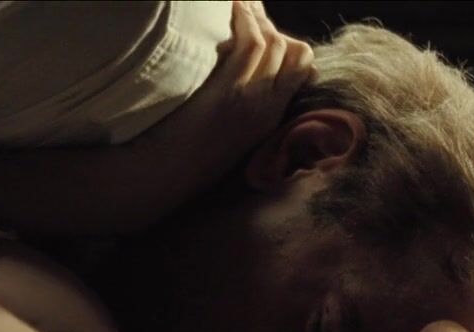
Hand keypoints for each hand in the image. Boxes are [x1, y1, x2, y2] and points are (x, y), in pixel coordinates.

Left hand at [139, 1, 314, 196]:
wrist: (170, 173)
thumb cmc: (191, 150)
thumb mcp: (232, 129)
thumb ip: (245, 102)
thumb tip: (243, 67)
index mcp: (272, 116)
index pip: (304, 69)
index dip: (293, 44)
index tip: (272, 31)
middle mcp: (268, 106)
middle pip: (292, 51)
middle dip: (273, 24)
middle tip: (253, 11)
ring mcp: (251, 97)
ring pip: (273, 43)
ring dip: (258, 16)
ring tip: (242, 3)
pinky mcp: (229, 90)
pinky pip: (248, 44)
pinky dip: (244, 20)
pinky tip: (233, 8)